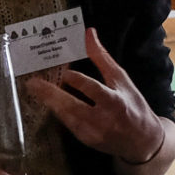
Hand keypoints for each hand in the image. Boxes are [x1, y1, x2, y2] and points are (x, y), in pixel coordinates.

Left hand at [26, 32, 170, 166]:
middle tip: (32, 83)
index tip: (66, 73)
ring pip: (66, 117)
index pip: (93, 90)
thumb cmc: (132, 104)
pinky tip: (49, 102)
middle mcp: (103, 120)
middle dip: (51, 95)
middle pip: (72, 107)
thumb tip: (89, 33)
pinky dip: (58, 112)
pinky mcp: (86, 140)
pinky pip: (68, 124)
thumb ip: (102, 58)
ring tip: (36, 90)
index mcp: (115, 102)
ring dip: (50, 103)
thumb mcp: (121, 79)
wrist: (142, 140)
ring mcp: (93, 133)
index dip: (78, 82)